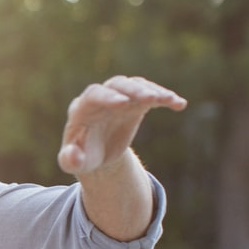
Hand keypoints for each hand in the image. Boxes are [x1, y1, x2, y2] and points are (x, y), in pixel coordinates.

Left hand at [58, 76, 186, 176]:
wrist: (97, 155)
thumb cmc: (83, 157)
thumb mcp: (73, 163)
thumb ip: (69, 159)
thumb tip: (73, 156)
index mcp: (82, 109)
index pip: (93, 95)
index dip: (107, 97)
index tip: (122, 103)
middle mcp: (101, 98)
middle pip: (117, 85)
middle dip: (132, 90)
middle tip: (149, 98)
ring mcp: (120, 97)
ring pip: (135, 85)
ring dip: (151, 90)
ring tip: (167, 99)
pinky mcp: (136, 103)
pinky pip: (152, 94)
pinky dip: (165, 97)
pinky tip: (179, 104)